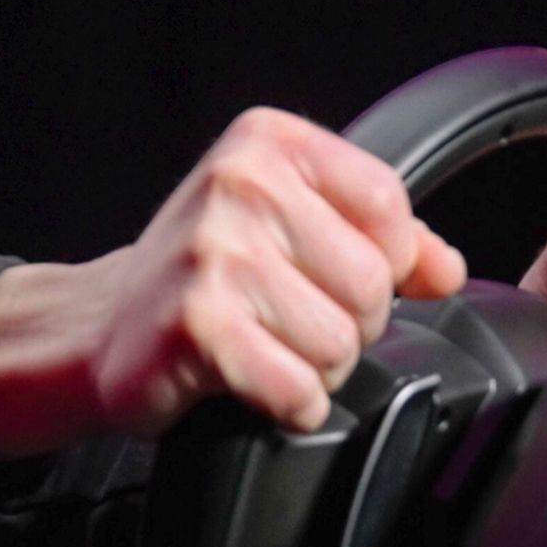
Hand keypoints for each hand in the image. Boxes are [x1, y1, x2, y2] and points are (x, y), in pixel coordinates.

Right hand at [0, 108, 467, 453]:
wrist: (102, 328)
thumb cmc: (202, 276)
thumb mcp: (290, 225)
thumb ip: (378, 235)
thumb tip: (445, 268)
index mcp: (267, 142)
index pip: (387, 206)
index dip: (378, 261)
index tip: (324, 274)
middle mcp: (237, 184)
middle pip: (370, 282)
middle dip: (345, 323)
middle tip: (282, 320)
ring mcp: (214, 252)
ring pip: (340, 341)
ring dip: (314, 368)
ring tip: (263, 348)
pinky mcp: (197, 322)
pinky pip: (298, 387)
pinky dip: (289, 404)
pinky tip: (251, 383)